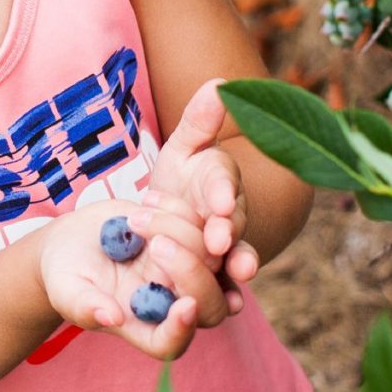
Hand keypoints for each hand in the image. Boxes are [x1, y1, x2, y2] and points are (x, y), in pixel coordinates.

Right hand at [37, 197, 232, 361]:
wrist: (70, 242)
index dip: (182, 329)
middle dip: (192, 273)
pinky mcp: (185, 239)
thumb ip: (85, 306)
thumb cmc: (64, 275)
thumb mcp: (66, 290)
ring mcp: (183, 271)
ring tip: (136, 218)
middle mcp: (172, 303)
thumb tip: (111, 317)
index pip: (171, 342)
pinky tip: (146, 199)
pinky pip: (202, 225)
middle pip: (210, 303)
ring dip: (180, 232)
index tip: (185, 306)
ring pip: (212, 258)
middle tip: (157, 245)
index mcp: (143, 327)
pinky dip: (179, 210)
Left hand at [144, 80, 258, 292]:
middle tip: (213, 237)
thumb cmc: (178, 182)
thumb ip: (200, 121)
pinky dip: (211, 301)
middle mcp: (231, 226)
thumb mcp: (182, 150)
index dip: (224, 195)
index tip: (219, 202)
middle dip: (224, 233)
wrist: (159, 225)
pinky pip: (216, 300)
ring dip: (203, 266)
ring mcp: (222, 260)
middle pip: (232, 231)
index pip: (227, 187)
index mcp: (225, 188)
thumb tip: (221, 84)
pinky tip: (203, 306)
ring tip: (174, 257)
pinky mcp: (209, 289)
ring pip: (225, 270)